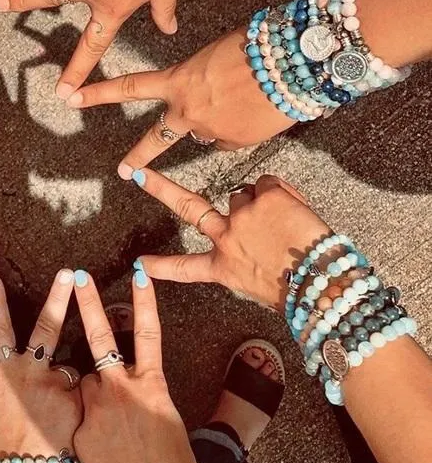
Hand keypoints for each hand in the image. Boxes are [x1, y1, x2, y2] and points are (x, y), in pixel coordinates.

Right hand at [0, 271, 82, 456]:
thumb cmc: (13, 445)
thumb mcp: (7, 405)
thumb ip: (26, 379)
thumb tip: (50, 365)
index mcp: (3, 374)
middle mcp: (28, 373)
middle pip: (45, 328)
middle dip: (58, 297)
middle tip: (70, 272)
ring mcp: (55, 384)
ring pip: (69, 369)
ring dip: (67, 386)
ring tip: (54, 414)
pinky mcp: (78, 398)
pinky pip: (84, 393)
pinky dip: (81, 405)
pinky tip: (71, 426)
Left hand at [66, 27, 293, 174]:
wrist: (295, 64)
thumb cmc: (256, 45)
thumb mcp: (216, 53)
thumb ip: (199, 77)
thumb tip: (203, 101)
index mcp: (177, 81)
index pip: (129, 87)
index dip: (98, 93)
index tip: (71, 97)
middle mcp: (188, 110)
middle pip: (156, 139)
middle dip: (138, 156)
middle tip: (123, 171)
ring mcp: (211, 130)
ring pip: (202, 135)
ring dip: (211, 124)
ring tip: (234, 109)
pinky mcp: (237, 143)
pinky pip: (230, 139)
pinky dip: (238, 128)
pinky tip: (254, 110)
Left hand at [72, 270, 196, 462]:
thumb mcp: (168, 422)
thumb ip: (145, 394)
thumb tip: (133, 383)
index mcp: (152, 385)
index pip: (149, 333)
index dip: (144, 302)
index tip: (139, 273)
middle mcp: (121, 389)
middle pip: (100, 337)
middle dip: (88, 303)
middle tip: (79, 275)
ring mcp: (96, 406)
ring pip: (83, 381)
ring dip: (89, 387)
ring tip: (111, 421)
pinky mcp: (79, 426)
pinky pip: (78, 412)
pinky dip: (84, 420)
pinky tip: (99, 446)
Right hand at [134, 168, 329, 310]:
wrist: (322, 281)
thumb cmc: (300, 289)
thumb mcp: (263, 283)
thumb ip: (249, 258)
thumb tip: (255, 235)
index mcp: (224, 267)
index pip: (184, 268)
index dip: (160, 265)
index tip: (140, 265)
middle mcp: (226, 238)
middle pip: (187, 207)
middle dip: (160, 188)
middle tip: (140, 174)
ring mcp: (243, 214)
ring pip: (243, 193)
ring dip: (259, 202)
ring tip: (283, 221)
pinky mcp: (265, 197)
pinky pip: (268, 183)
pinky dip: (282, 192)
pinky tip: (293, 209)